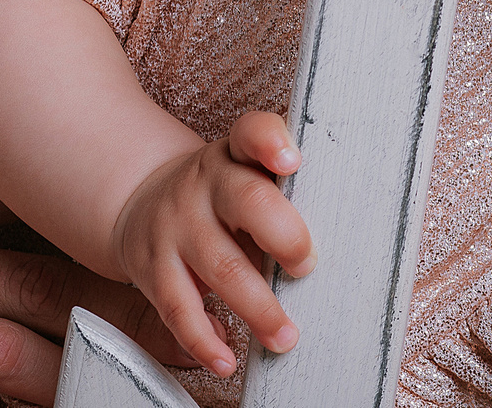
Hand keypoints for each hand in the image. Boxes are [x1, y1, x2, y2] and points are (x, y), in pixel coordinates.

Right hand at [110, 111, 314, 378]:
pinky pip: (178, 308)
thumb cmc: (218, 196)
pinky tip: (226, 358)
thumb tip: (350, 241)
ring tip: (286, 337)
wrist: (141, 201)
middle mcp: (203, 185)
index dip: (270, 142)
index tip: (291, 160)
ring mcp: (176, 226)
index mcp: (234, 156)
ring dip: (257, 308)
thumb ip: (284, 194)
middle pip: (245, 200)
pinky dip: (203, 339)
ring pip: (219, 266)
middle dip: (284, 236)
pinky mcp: (153, 268)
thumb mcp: (243, 175)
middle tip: (307, 266)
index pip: (251, 133)